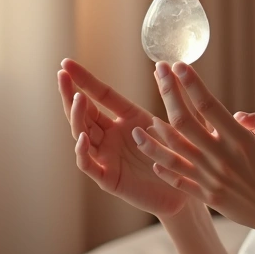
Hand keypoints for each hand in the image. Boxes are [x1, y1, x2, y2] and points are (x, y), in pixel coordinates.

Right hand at [58, 58, 197, 218]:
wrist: (192, 191)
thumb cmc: (185, 156)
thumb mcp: (178, 122)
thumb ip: (172, 95)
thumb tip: (164, 64)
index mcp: (127, 119)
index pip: (100, 95)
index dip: (84, 80)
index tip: (66, 63)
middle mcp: (112, 136)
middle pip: (84, 113)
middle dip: (71, 94)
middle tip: (62, 76)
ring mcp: (107, 156)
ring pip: (82, 135)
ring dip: (78, 117)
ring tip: (77, 99)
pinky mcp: (108, 178)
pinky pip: (88, 164)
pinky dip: (82, 151)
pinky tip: (82, 137)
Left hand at [133, 61, 254, 241]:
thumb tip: (234, 113)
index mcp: (241, 140)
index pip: (209, 106)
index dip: (192, 84)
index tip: (180, 66)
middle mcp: (221, 157)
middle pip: (185, 122)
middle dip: (169, 94)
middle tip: (158, 74)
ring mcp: (211, 178)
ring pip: (173, 154)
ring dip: (153, 138)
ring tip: (137, 126)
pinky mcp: (207, 196)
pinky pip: (179, 180)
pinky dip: (164, 169)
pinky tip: (152, 159)